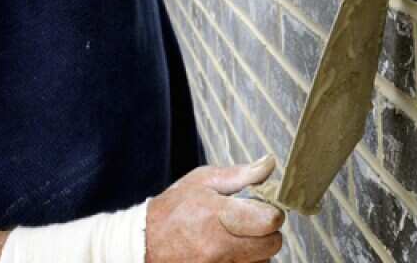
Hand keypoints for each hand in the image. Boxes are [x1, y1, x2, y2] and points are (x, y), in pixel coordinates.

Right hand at [146, 156, 284, 262]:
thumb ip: (240, 175)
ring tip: (237, 237)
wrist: (144, 243)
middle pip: (272, 245)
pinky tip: (230, 251)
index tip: (262, 208)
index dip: (272, 212)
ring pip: (262, 261)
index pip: (270, 220)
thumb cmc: (173, 209)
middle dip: (268, 232)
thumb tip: (269, 164)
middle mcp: (220, 247)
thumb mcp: (203, 181)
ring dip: (257, 250)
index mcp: (219, 216)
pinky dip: (245, 262)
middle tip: (252, 223)